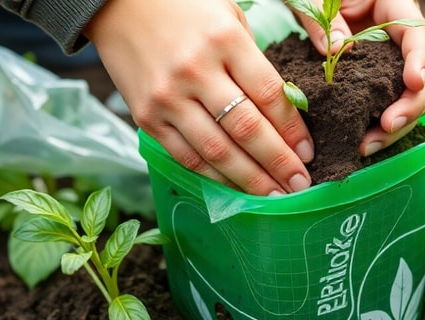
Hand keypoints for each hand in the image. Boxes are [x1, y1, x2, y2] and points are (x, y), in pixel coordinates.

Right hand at [84, 0, 313, 195]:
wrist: (115, 5)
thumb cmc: (183, 8)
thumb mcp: (228, 17)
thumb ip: (253, 62)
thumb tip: (282, 115)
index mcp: (224, 40)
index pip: (268, 95)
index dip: (293, 130)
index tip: (309, 152)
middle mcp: (195, 72)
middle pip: (246, 129)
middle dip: (279, 163)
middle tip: (301, 185)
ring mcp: (168, 98)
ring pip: (217, 151)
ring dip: (251, 180)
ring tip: (275, 196)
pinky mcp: (147, 117)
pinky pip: (187, 156)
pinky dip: (215, 176)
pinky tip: (237, 187)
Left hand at [291, 0, 424, 155]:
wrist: (312, 5)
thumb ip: (323, 19)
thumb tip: (337, 49)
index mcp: (394, 8)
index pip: (418, 34)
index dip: (419, 60)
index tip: (413, 83)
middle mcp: (400, 37)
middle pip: (423, 73)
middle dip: (410, 104)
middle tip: (388, 126)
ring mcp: (392, 62)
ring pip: (409, 96)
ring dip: (395, 125)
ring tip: (368, 145)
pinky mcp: (378, 81)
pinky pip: (388, 105)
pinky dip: (380, 127)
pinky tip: (364, 143)